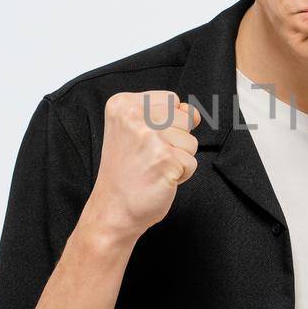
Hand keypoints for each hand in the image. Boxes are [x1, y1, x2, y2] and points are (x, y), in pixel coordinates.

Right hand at [79, 90, 201, 241]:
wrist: (112, 209)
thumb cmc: (126, 172)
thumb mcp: (134, 130)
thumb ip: (164, 114)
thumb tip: (195, 114)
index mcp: (123, 104)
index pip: (171, 100)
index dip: (167, 123)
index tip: (144, 141)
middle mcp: (134, 116)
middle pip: (185, 118)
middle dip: (176, 141)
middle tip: (149, 157)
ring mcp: (150, 137)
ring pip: (191, 141)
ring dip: (179, 159)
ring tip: (153, 168)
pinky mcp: (165, 159)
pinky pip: (191, 163)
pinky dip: (180, 175)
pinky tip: (158, 179)